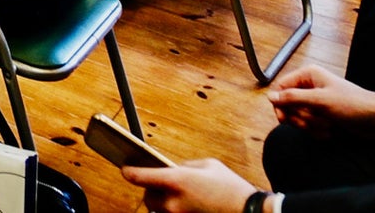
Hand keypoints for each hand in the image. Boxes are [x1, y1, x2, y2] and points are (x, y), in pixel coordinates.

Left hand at [121, 159, 257, 212]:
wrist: (249, 212)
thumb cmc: (230, 187)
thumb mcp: (207, 165)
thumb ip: (184, 166)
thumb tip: (171, 168)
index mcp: (176, 180)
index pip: (139, 176)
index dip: (129, 171)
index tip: (125, 168)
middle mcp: (173, 201)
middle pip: (147, 196)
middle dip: (150, 189)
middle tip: (158, 181)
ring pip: (158, 209)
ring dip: (162, 201)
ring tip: (173, 193)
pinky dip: (173, 209)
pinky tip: (183, 202)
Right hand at [267, 64, 374, 138]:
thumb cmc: (353, 105)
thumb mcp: (320, 101)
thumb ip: (293, 98)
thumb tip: (270, 96)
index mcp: (308, 75)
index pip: (281, 88)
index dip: (281, 104)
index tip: (284, 118)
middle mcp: (310, 87)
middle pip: (288, 105)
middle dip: (301, 117)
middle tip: (316, 120)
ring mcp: (316, 102)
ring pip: (298, 117)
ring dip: (311, 126)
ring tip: (328, 125)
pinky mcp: (323, 116)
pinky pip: (309, 126)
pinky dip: (318, 131)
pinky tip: (331, 131)